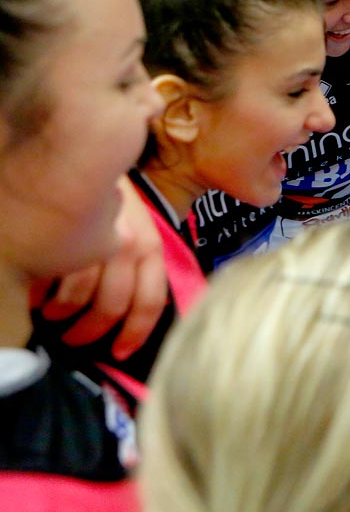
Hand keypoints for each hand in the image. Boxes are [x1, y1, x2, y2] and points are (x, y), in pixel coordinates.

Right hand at [39, 179, 168, 360]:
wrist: (87, 157)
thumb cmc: (113, 204)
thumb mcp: (139, 233)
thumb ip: (139, 269)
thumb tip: (129, 316)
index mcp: (151, 248)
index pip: (150, 302)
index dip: (135, 334)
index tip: (120, 354)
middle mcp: (129, 244)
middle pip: (110, 308)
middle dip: (89, 333)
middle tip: (73, 339)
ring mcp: (96, 238)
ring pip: (77, 298)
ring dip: (61, 315)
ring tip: (52, 314)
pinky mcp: (65, 234)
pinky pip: (50, 278)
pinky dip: (40, 294)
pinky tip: (37, 294)